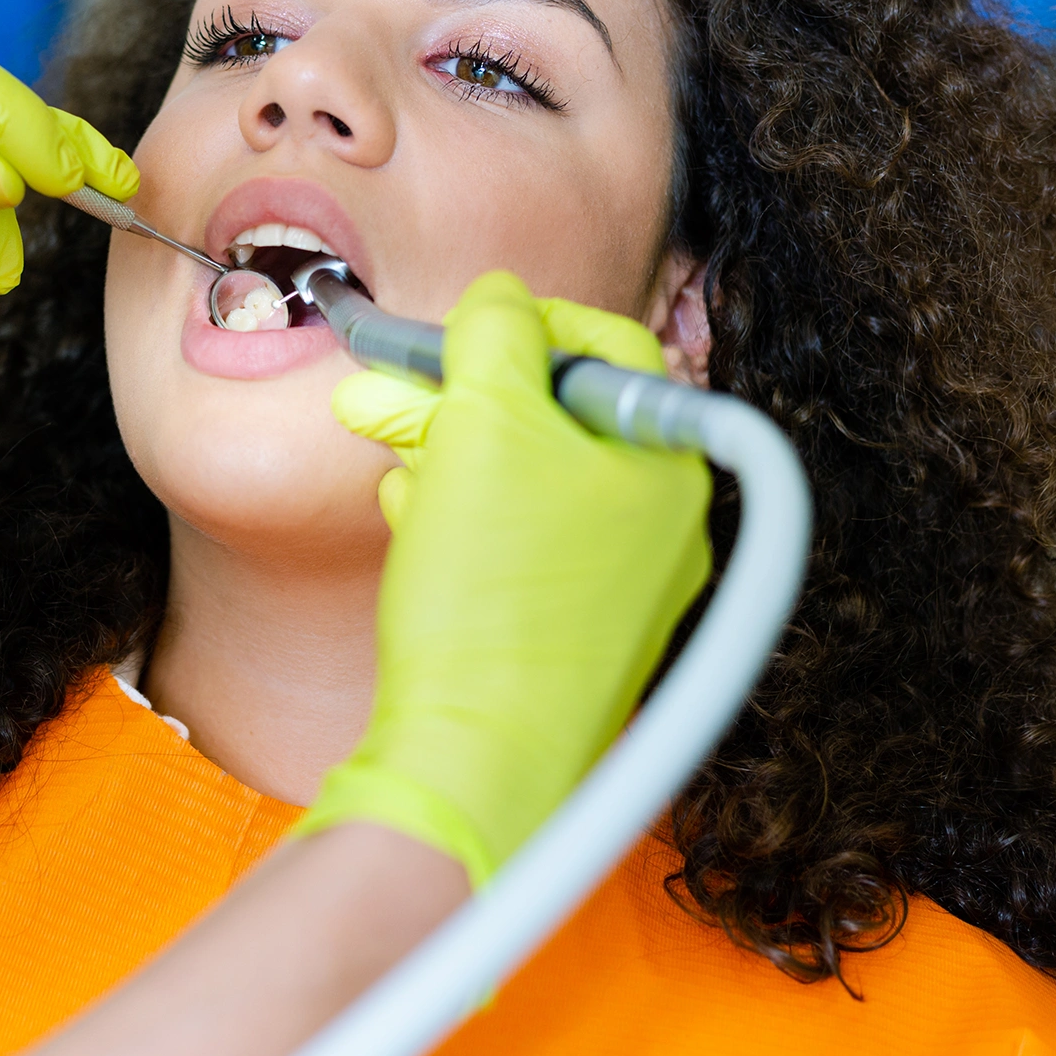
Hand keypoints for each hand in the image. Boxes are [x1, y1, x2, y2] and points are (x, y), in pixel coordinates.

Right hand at [297, 272, 711, 883]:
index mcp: (668, 468)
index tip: (462, 329)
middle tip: (387, 392)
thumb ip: (496, 337)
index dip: (528, 324)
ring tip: (389, 462)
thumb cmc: (491, 595)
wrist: (474, 758)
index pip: (611, 350)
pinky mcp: (572, 639)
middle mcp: (664, 530)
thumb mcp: (485, 425)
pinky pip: (520, 550)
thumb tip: (500, 297)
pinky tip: (411, 523)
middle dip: (463, 397)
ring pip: (532, 485)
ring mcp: (622, 591)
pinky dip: (463, 523)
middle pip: (560, 420)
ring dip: (452, 457)